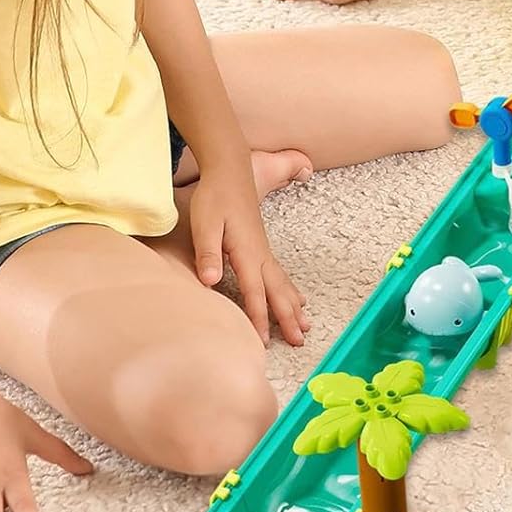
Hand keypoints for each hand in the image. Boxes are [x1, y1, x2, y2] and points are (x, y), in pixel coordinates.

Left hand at [188, 164, 309, 344]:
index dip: (259, 317)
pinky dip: (290, 290)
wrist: (229, 170)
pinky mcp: (260, 246)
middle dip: (288, 317)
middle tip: (300, 341)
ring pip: (282, 284)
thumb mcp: (206, 224)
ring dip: (294, 306)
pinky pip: (280, 274)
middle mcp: (260, 253)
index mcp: (247, 252)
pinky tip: (297, 299)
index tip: (263, 341)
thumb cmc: (214, 196)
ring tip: (306, 326)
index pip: (254, 292)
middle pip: (277, 291)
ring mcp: (263, 249)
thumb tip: (212, 281)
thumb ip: (209, 253)